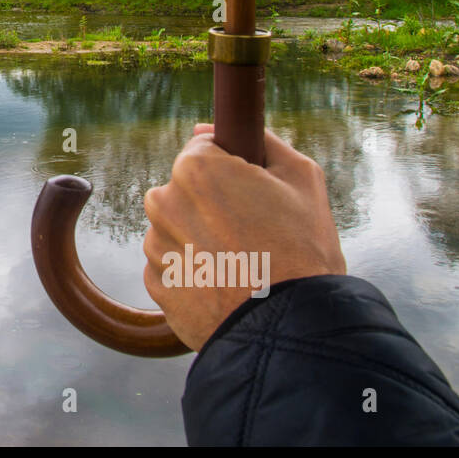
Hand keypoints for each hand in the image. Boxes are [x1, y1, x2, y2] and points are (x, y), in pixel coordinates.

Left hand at [142, 123, 345, 350]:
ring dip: (200, 239)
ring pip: (177, 229)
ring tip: (242, 263)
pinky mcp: (156, 284)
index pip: (202, 151)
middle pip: (186, 190)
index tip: (252, 194)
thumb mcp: (302, 178)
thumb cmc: (301, 251)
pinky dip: (194, 273)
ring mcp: (156, 245)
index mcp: (195, 169)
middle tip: (252, 231)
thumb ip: (260, 141)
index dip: (231, 170)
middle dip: (212, 204)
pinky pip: (173, 267)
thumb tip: (208, 129)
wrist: (288, 328)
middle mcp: (164, 203)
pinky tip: (226, 284)